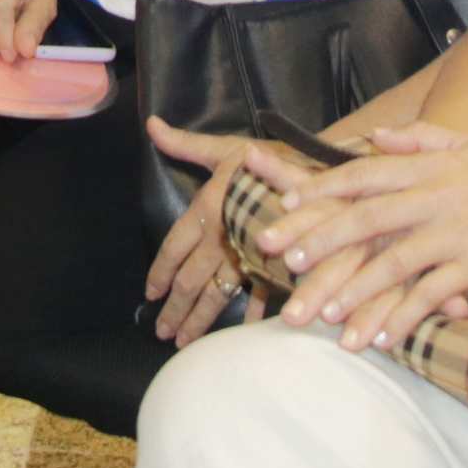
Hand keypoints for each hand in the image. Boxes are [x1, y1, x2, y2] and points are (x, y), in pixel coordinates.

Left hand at [140, 134, 256, 347]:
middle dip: (174, 309)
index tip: (150, 293)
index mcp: (206, 209)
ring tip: (186, 342)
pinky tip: (245, 333)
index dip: (160, 272)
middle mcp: (222, 236)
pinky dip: (254, 313)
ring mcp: (247, 254)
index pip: (173, 247)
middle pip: (190, 280)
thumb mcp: (224, 149)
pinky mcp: (274, 261)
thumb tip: (152, 126)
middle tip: (160, 332)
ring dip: (200, 320)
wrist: (317, 168)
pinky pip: (259, 292)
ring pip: (217, 294)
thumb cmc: (268, 157)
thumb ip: (185, 144)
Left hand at [244, 121, 467, 352]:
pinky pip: (431, 297)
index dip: (322, 188)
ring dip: (353, 290)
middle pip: (366, 217)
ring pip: (392, 263)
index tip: (286, 203)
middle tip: (284, 260)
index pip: (364, 174)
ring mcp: (458, 232)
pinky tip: (380, 337)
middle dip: (319, 239)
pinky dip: (403, 318)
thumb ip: (423, 139)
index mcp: (433, 165)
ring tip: (322, 313)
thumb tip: (376, 136)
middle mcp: (439, 195)